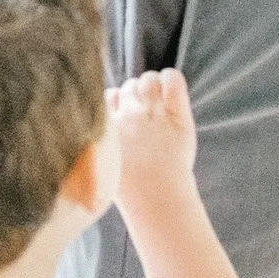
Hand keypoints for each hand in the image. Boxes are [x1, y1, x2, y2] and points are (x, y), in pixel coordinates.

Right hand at [109, 68, 198, 214]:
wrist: (156, 198)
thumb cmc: (131, 189)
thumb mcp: (104, 166)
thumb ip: (101, 144)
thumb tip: (105, 126)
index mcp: (108, 127)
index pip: (108, 96)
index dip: (117, 102)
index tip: (124, 116)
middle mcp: (128, 115)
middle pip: (128, 86)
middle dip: (136, 97)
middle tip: (145, 118)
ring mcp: (153, 113)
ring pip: (148, 80)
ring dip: (153, 88)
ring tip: (159, 107)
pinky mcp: (177, 114)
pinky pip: (172, 79)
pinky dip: (171, 80)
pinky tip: (172, 95)